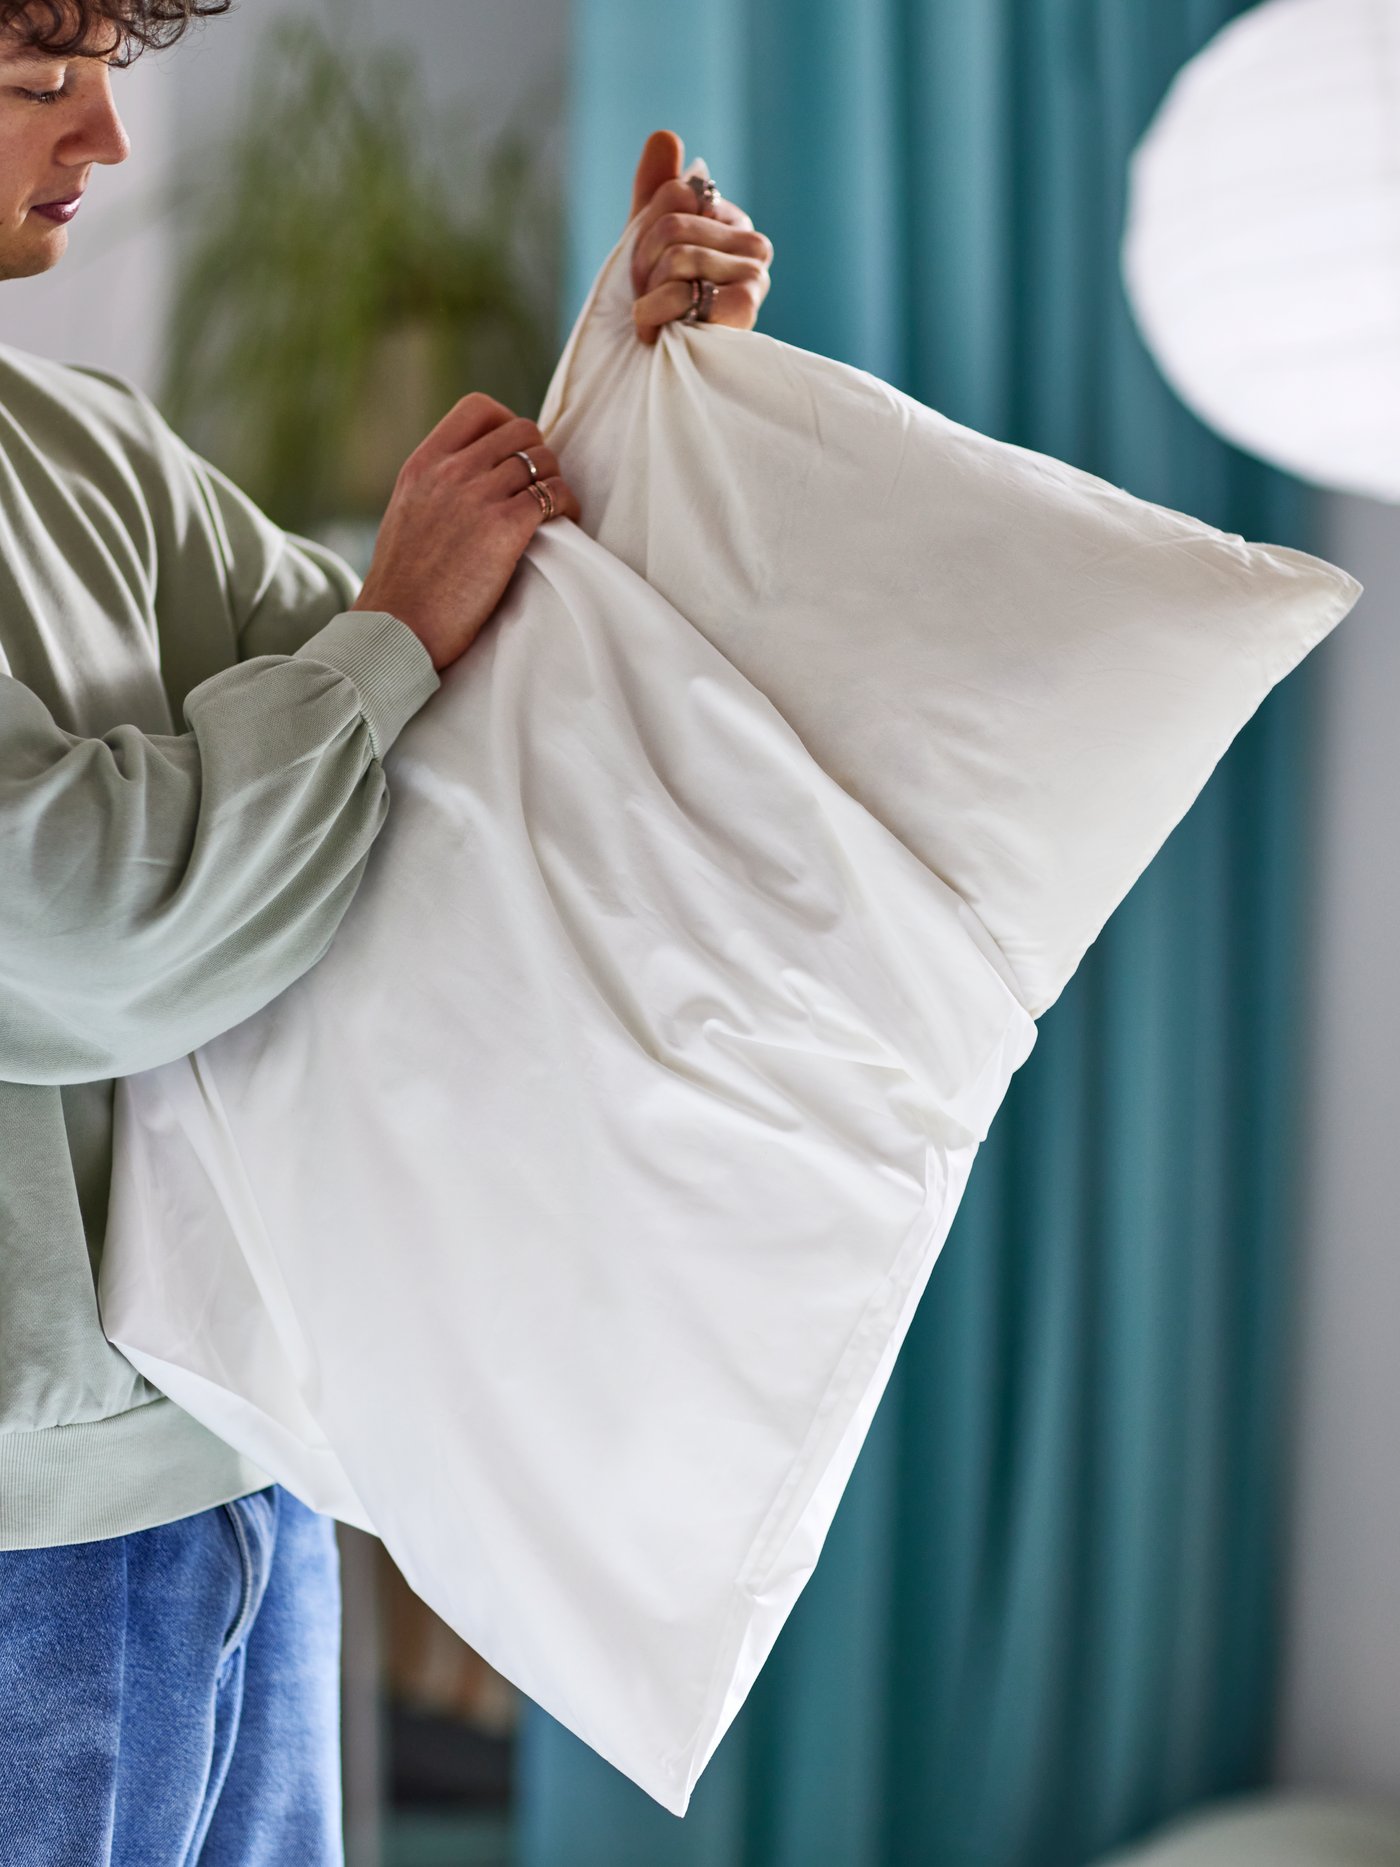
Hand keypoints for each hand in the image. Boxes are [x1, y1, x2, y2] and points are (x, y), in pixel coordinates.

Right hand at [352, 394, 580, 673]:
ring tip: (552, 512)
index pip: (479, 409)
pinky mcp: (504, 528)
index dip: (508, 425)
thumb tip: (473, 477)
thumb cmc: (403, 586)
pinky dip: (567, 506)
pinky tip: (562, 527)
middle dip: (538, 456)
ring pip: (543, 460)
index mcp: (424, 463)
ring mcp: (478, 496)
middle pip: (522, 431)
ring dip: (555, 483)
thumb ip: (436, 487)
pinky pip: (555, 494)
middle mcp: (451, 471)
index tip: (513, 457)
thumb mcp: (407, 514)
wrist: (397, 627)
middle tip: (538, 490)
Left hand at [627, 129, 772, 346]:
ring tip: (650, 317)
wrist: (656, 367)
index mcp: (733, 222)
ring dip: (646, 293)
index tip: (646, 268)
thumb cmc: (657, 305)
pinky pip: (682, 290)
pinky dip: (653, 314)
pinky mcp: (746, 307)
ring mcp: (755, 275)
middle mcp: (753, 245)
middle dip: (642, 264)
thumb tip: (666, 135)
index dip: (644, 231)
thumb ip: (655, 190)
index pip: (676, 192)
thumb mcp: (649, 241)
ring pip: (677, 254)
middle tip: (645, 298)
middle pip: (674, 222)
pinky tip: (655, 332)